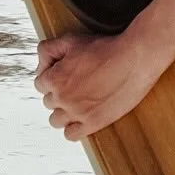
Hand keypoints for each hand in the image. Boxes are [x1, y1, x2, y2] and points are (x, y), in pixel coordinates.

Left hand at [33, 29, 165, 139]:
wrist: (134, 59)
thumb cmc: (106, 48)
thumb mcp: (72, 40)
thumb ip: (49, 49)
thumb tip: (40, 64)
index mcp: (55, 78)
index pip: (40, 83)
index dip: (52, 76)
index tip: (63, 73)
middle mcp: (62, 98)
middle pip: (48, 101)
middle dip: (58, 92)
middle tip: (74, 83)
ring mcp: (77, 113)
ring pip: (56, 120)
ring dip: (63, 111)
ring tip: (77, 100)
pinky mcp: (92, 123)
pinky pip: (70, 135)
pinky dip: (72, 127)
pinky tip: (81, 116)